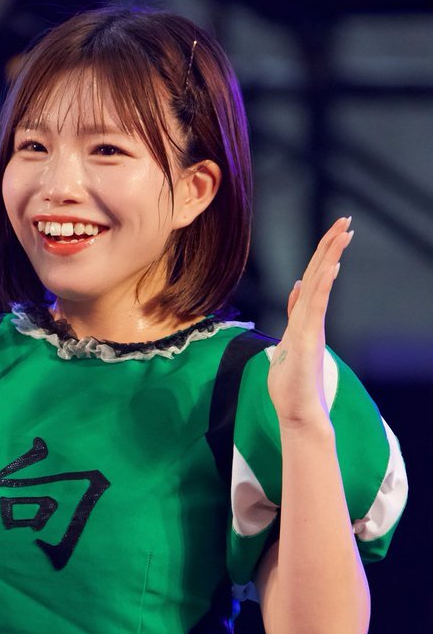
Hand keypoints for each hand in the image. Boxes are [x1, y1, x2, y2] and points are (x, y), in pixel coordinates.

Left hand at [267, 216, 353, 427]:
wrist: (298, 413)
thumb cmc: (292, 384)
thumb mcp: (288, 342)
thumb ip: (294, 315)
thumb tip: (295, 289)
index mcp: (304, 319)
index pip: (312, 279)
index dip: (321, 255)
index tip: (334, 232)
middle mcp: (310, 320)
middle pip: (319, 275)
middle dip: (330, 247)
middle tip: (345, 220)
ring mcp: (311, 329)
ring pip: (320, 286)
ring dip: (330, 258)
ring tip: (344, 233)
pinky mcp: (310, 340)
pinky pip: (316, 308)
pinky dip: (323, 286)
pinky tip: (331, 266)